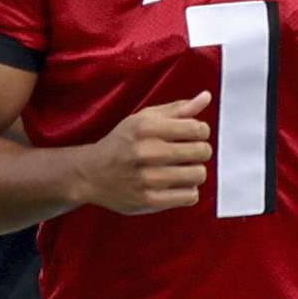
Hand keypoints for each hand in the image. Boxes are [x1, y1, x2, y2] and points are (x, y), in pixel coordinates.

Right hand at [71, 93, 212, 215]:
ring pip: (198, 175)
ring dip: (195, 172)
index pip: (196, 128)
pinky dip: (188, 191)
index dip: (202, 131)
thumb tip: (206, 97)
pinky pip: (189, 196)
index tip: (195, 135)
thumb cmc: (122, 143)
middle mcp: (147, 152)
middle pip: (201, 151)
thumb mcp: (144, 119)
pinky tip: (177, 186)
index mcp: (147, 128)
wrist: (91, 173)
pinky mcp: (149, 200)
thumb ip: (177, 109)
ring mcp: (148, 178)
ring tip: (184, 170)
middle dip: (201, 151)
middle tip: (191, 153)